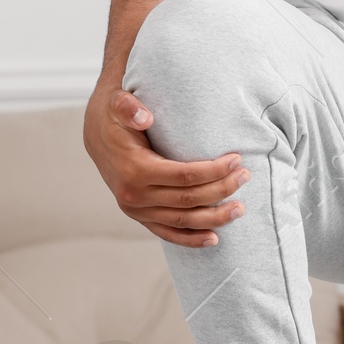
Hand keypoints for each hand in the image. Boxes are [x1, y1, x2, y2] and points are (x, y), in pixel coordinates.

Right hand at [83, 81, 248, 248]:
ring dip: (214, 218)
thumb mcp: (118, 104)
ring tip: (240, 208)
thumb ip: (129, 107)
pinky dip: (191, 239)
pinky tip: (214, 239)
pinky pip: (168, 234)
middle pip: (188, 199)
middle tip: (245, 176)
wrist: (98, 136)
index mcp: (134, 170)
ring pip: (182, 221)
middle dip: (221, 189)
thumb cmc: (116, 117)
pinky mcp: (140, 218)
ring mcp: (137, 211)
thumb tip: (145, 117)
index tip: (237, 159)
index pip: (184, 175)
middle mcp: (134, 196)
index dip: (214, 170)